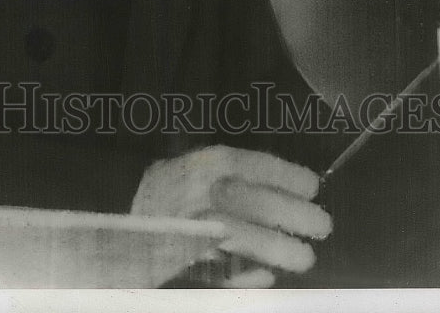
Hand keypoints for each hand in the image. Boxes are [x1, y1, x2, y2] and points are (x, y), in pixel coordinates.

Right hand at [131, 144, 331, 286]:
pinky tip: (267, 276)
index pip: (256, 165)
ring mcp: (193, 228)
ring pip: (245, 239)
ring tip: (304, 257)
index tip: (312, 186)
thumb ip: (232, 174)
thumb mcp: (195, 168)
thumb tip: (290, 187)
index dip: (289, 177)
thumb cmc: (168, 189)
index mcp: (205, 164)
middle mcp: (200, 192)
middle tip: (321, 225)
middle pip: (259, 203)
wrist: (118, 213)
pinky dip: (248, 276)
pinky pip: (224, 271)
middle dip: (296, 216)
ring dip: (280, 250)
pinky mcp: (184, 261)